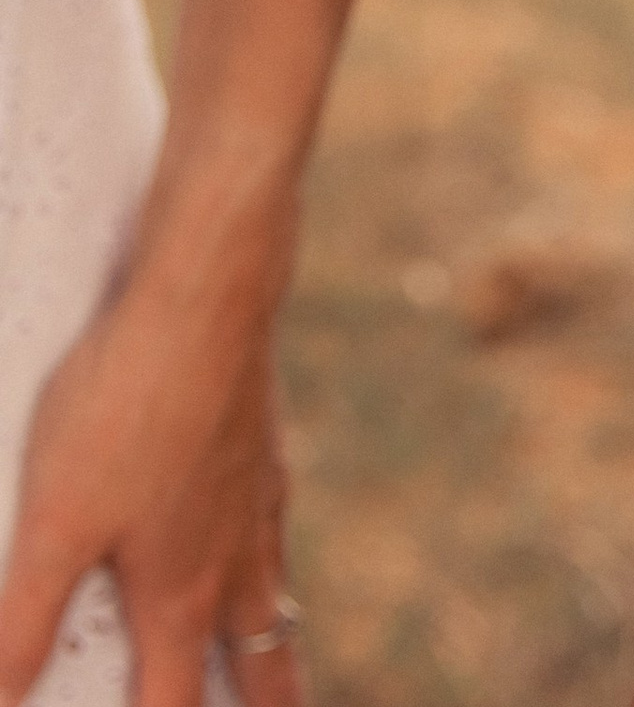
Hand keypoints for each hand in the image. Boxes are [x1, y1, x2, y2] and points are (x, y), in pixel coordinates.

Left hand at [0, 292, 301, 706]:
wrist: (209, 296)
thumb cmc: (128, 406)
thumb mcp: (53, 523)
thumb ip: (22, 624)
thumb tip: (3, 700)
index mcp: (181, 591)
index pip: (174, 705)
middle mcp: (232, 554)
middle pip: (258, 656)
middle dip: (267, 701)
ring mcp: (255, 495)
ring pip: (274, 588)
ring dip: (276, 635)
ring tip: (278, 652)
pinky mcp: (260, 442)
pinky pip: (271, 522)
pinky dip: (269, 555)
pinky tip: (256, 533)